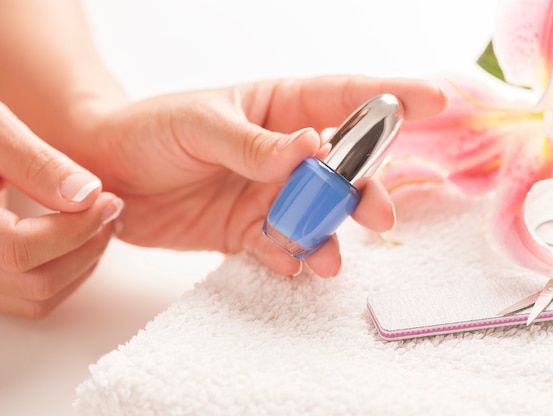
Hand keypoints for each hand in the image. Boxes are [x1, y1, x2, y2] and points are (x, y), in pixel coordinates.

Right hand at [0, 103, 122, 318]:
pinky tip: (75, 236)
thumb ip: (37, 163)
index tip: (107, 200)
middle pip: (37, 283)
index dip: (76, 227)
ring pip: (36, 299)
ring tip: (96, 221)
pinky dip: (62, 274)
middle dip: (86, 247)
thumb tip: (87, 195)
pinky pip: (28, 298)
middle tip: (109, 210)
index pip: (22, 251)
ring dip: (79, 264)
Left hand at [79, 76, 446, 276]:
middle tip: (378, 215)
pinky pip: (285, 245)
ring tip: (326, 256)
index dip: (394, 97)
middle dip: (365, 191)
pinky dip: (294, 257)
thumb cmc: (150, 129)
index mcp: (278, 108)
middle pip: (344, 169)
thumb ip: (254, 142)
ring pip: (320, 213)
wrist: (106, 176)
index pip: (345, 98)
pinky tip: (295, 264)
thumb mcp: (199, 125)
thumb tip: (311, 148)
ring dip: (330, 233)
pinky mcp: (252, 229)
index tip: (438, 101)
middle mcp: (285, 152)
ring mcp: (271, 193)